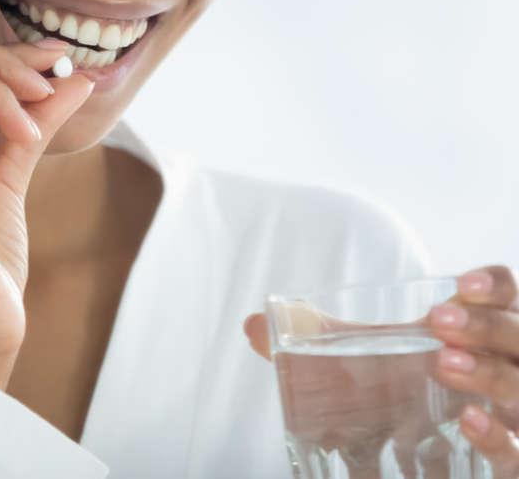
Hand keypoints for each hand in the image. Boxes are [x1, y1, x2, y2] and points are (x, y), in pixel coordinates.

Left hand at [244, 265, 518, 477]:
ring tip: (447, 366)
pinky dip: (501, 441)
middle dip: (488, 327)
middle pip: (518, 338)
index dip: (493, 286)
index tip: (458, 284)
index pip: (503, 296)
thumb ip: (314, 343)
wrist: (418, 472)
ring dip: (494, 377)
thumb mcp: (363, 369)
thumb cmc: (395, 403)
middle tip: (438, 323)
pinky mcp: (508, 464)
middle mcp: (501, 371)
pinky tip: (468, 424)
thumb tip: (252, 325)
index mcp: (469, 334)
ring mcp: (510, 419)